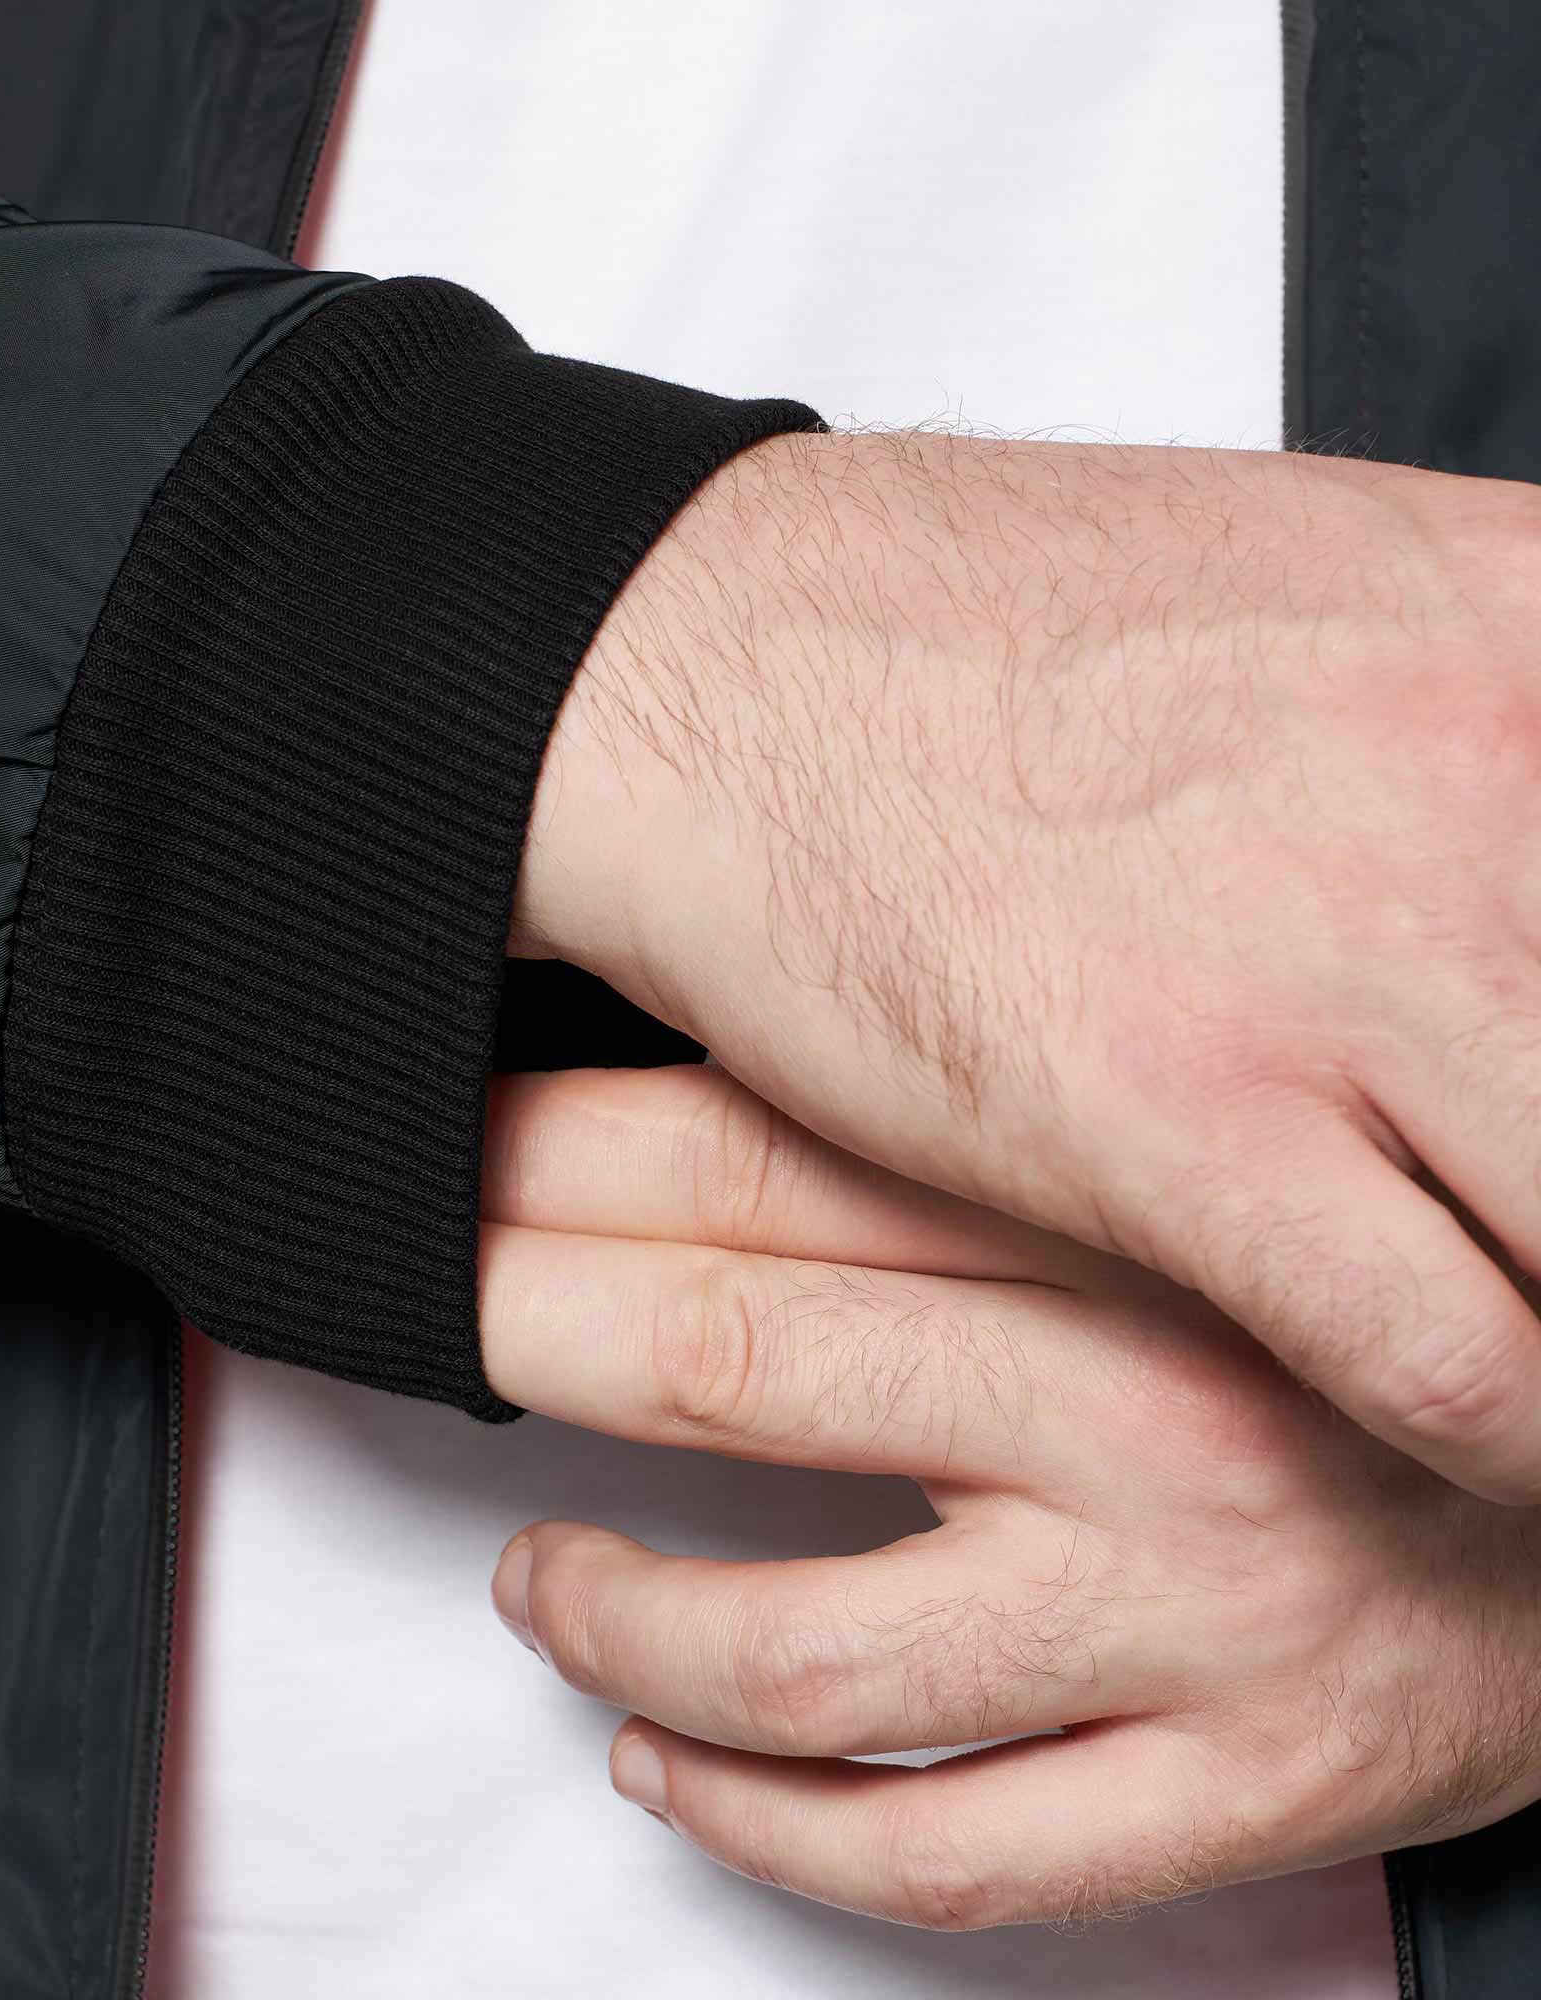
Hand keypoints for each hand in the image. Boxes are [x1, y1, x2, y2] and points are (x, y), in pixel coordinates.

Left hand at [477, 1062, 1540, 1926]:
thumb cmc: (1386, 1296)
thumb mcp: (1209, 1142)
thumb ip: (1001, 1110)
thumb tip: (755, 1038)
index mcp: (1128, 1216)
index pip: (758, 1161)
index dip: (559, 1158)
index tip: (443, 1152)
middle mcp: (1147, 1407)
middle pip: (735, 1359)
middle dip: (528, 1335)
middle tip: (427, 1316)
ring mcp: (1186, 1616)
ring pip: (805, 1651)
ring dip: (618, 1614)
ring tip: (535, 1581)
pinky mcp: (1248, 1785)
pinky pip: (952, 1851)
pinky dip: (768, 1827)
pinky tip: (666, 1770)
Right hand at [511, 429, 1540, 1499]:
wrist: (707, 669)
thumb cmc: (966, 639)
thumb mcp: (1321, 596)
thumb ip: (1506, 718)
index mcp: (1540, 639)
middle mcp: (1490, 788)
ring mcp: (1349, 960)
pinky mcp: (1182, 1121)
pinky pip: (1454, 1363)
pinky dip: (1506, 1442)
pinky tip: (1484, 1443)